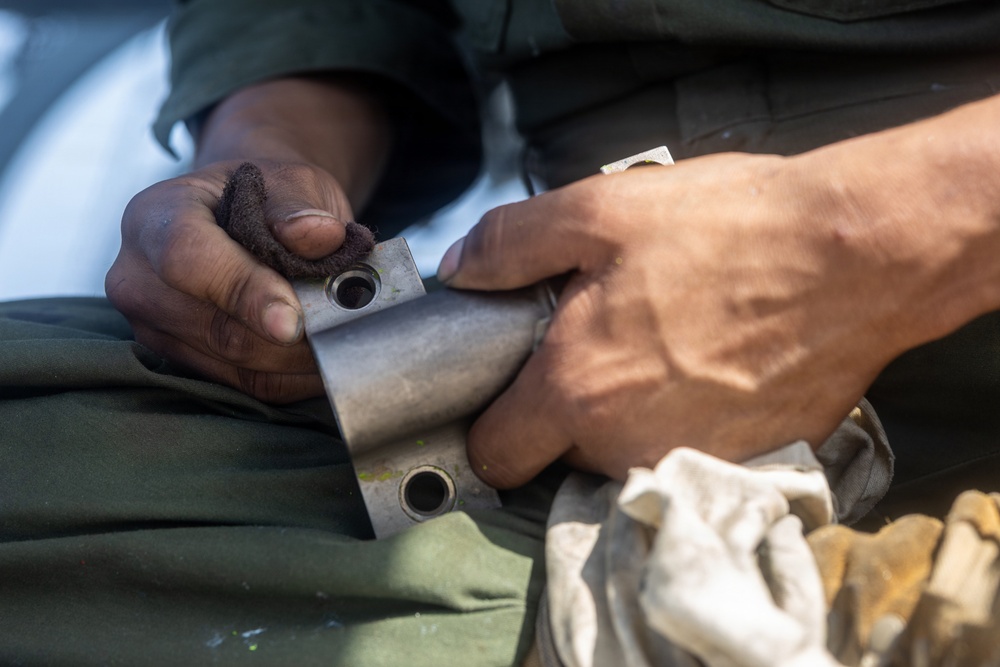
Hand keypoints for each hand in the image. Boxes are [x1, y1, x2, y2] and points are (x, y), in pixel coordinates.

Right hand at [106, 159, 352, 402]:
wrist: (250, 215)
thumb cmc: (268, 197)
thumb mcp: (289, 181)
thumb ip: (299, 205)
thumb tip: (320, 235)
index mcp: (154, 217)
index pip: (187, 259)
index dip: (243, 290)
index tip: (293, 318)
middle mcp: (140, 280)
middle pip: (217, 327)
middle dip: (291, 335)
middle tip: (348, 322)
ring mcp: (157, 330)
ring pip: (239, 364)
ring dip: (302, 357)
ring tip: (345, 331)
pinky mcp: (187, 364)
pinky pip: (250, 384)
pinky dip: (298, 376)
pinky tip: (329, 353)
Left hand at [439, 152, 912, 486]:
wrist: (857, 257)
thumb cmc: (729, 230)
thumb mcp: (601, 211)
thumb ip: (512, 244)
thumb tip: (459, 272)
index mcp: (576, 389)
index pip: (497, 456)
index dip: (490, 426)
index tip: (507, 394)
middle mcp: (624, 443)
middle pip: (561, 454)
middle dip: (564, 409)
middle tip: (595, 341)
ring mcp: (688, 458)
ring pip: (623, 453)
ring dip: (626, 413)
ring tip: (660, 343)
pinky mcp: (745, 460)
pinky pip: (686, 449)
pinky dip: (686, 418)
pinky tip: (711, 362)